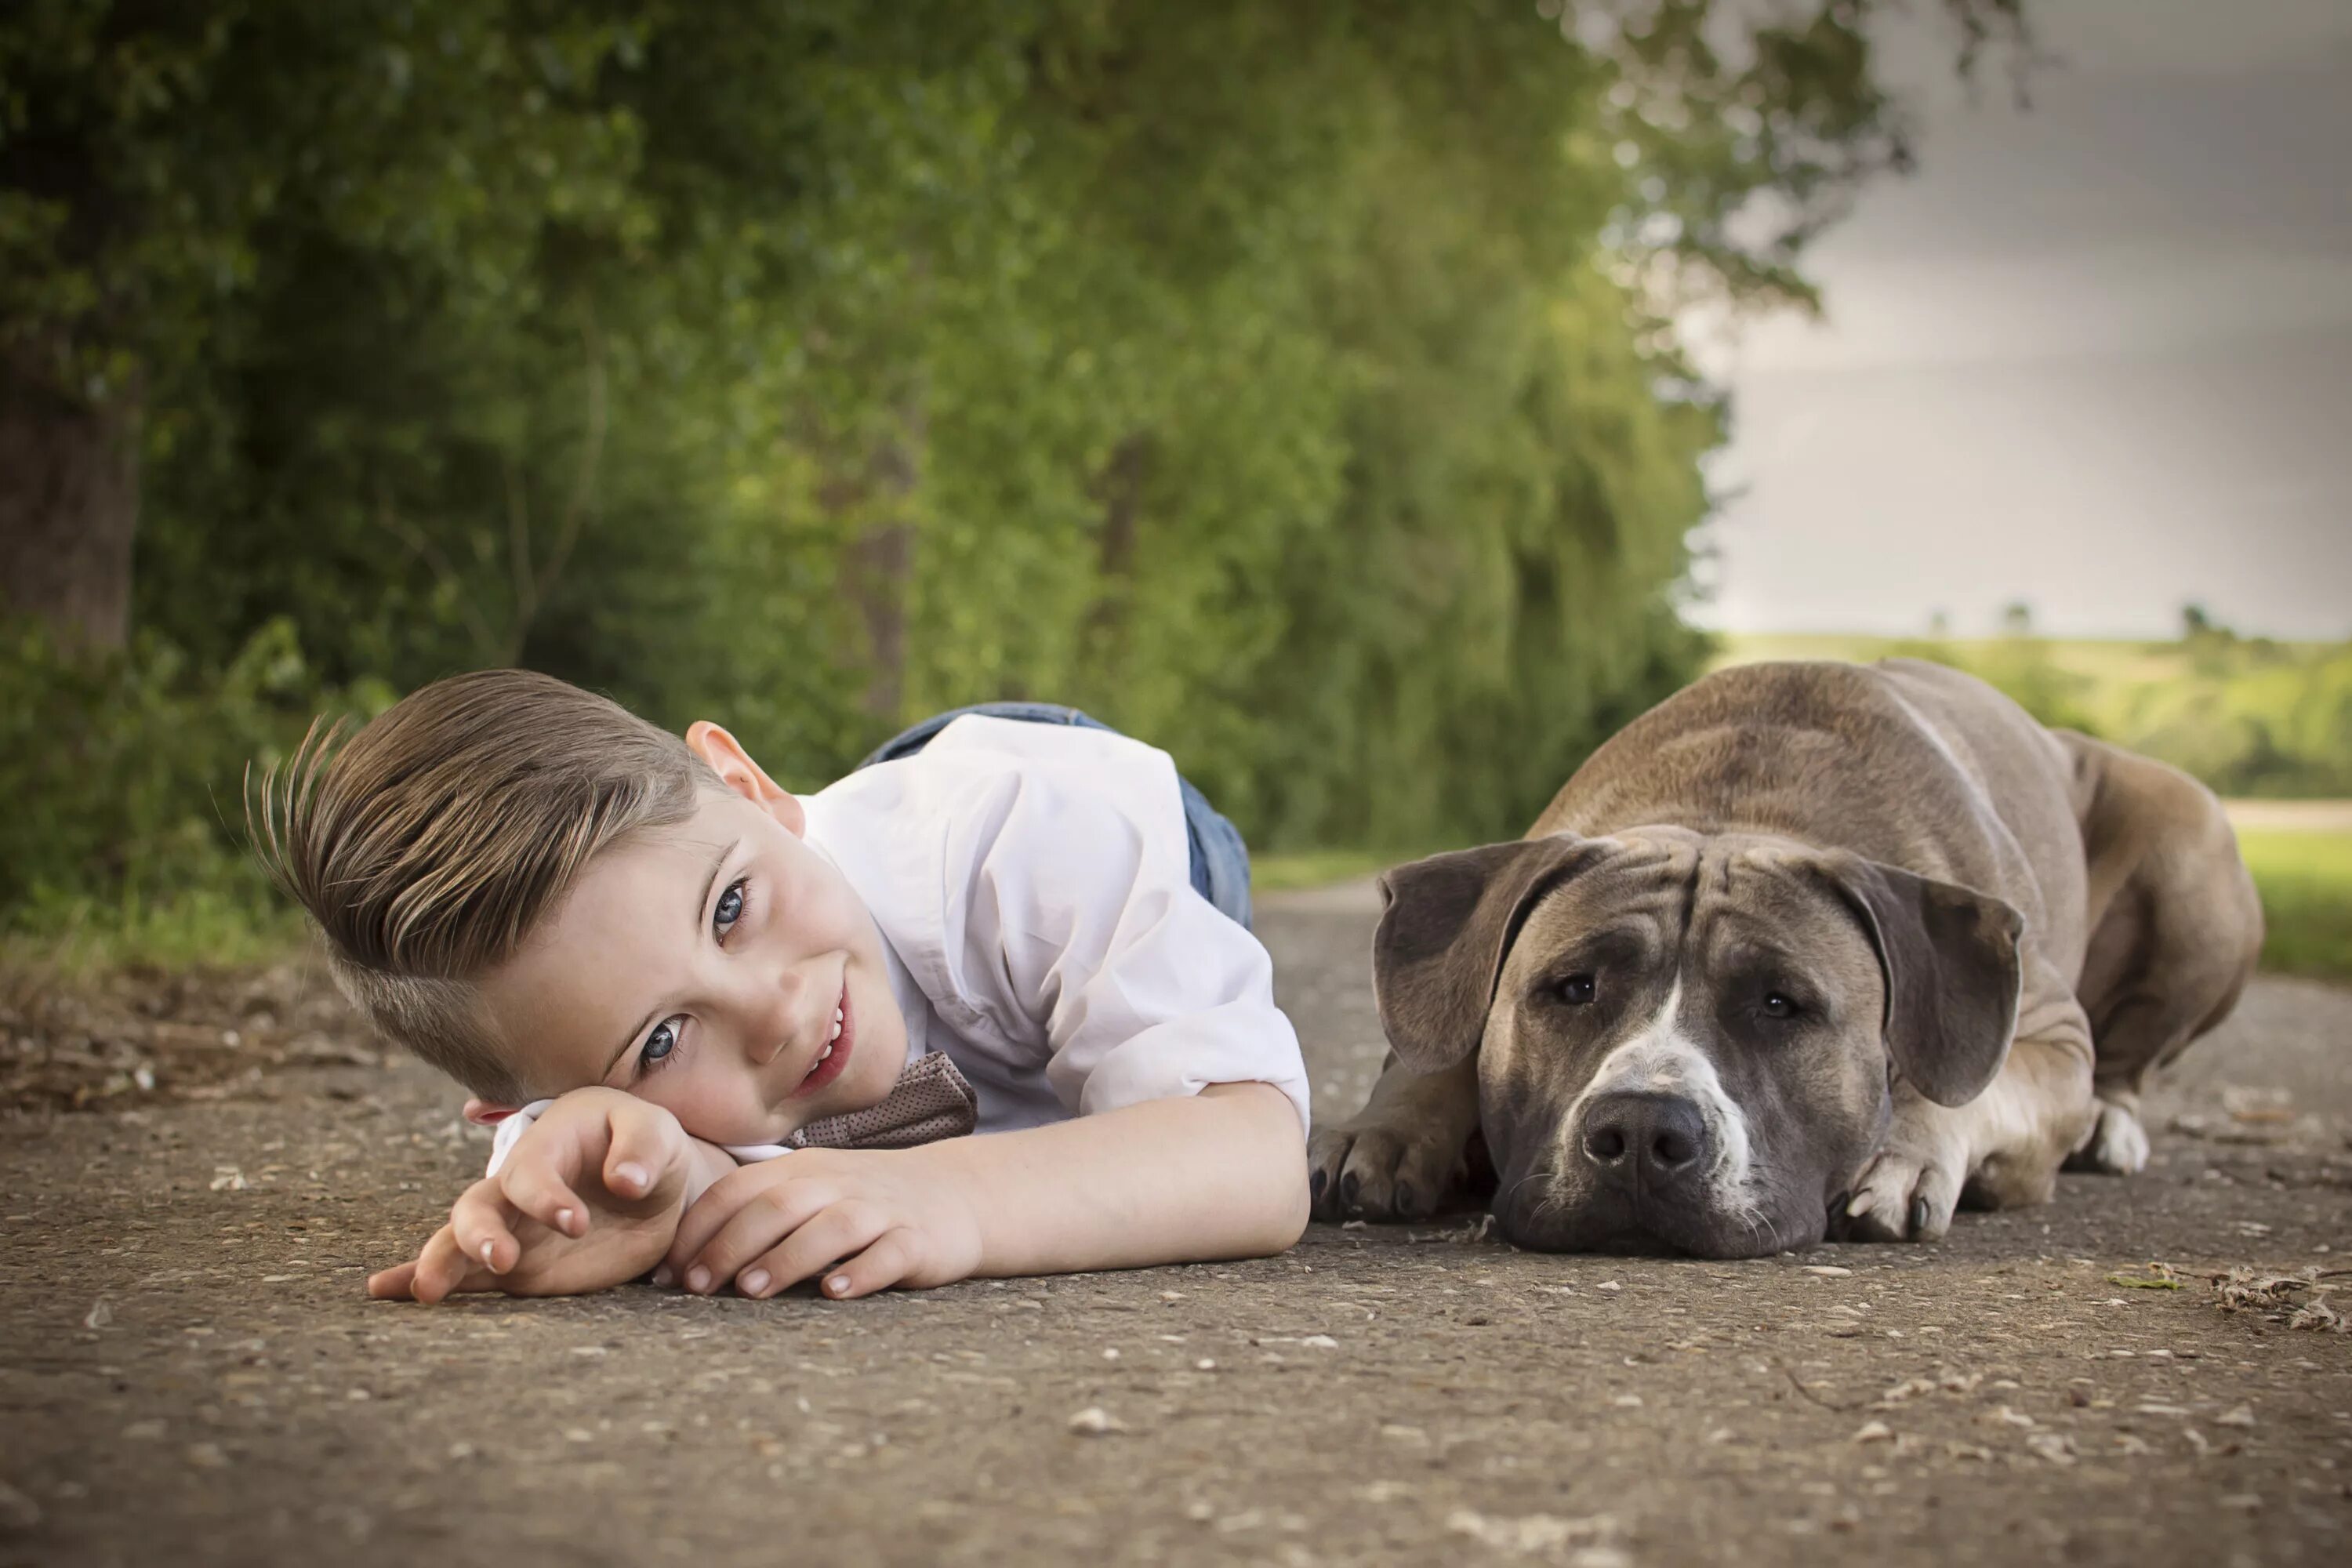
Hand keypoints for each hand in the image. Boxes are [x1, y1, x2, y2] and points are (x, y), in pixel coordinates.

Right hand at [367, 1088, 693, 1301]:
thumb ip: (643, 1149)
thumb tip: (626, 1182)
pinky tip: (388, 1292)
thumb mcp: (657, 1131)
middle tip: (501, 1259)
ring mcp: (512, 1228)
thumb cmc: (648, 1145)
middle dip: (479, 1234)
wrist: (649, 1180)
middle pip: (477, 1206)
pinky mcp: (517, 1265)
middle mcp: (518, 1186)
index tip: (577, 1224)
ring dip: (440, 1263)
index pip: (531, 1173)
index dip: (546, 1198)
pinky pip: (468, 1275)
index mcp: (548, 1145)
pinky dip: (423, 1279)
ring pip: (459, 1241)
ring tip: (426, 1291)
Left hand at [661, 1146, 983, 1300]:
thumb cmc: (862, 1202)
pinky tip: (835, 1292)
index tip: (670, 1272)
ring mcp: (882, 1210)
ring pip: (832, 1226)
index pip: (741, 1188)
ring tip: (753, 1290)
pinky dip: (862, 1271)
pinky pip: (890, 1252)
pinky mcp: (918, 1240)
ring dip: (789, 1257)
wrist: (954, 1195)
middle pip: (780, 1204)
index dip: (701, 1228)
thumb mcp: (810, 1191)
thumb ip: (756, 1213)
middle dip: (732, 1244)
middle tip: (699, 1287)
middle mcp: (839, 1184)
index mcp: (804, 1170)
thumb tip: (680, 1262)